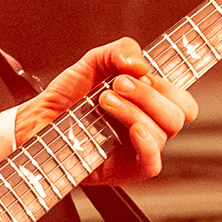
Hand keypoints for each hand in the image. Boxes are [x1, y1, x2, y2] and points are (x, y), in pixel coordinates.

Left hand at [15, 40, 195, 186]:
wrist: (39, 119)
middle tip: (117, 84)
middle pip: (177, 114)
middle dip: (149, 94)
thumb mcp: (94, 62)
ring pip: (162, 133)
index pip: (182, 99)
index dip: (173, 87)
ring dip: (135, 111)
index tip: (148, 74)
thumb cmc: (68, 96)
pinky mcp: (126, 170)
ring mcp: (138, 149)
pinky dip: (146, 143)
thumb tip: (141, 64)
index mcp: (148, 103)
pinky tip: (132, 129)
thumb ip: (120, 51)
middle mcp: (148, 126)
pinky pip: (152, 163)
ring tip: (105, 100)